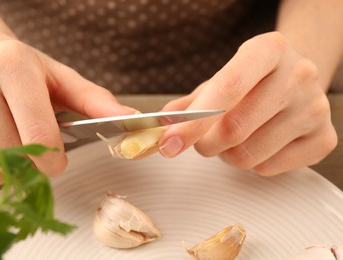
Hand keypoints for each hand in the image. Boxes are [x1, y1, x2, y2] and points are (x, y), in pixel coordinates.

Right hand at [0, 34, 134, 184]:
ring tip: (8, 137)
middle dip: (31, 162)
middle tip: (32, 144)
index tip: (57, 159)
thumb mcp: (59, 77)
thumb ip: (94, 100)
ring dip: (6, 165)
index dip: (54, 161)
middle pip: (14, 158)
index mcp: (12, 66)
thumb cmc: (19, 66)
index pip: (39, 138)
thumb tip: (129, 119)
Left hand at [159, 32, 336, 174]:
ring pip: (247, 155)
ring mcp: (315, 108)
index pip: (226, 88)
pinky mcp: (323, 139)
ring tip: (233, 139)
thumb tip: (161, 128)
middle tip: (203, 139)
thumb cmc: (251, 80)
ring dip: (227, 155)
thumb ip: (188, 103)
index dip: (191, 122)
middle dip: (205, 144)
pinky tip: (257, 144)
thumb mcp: (219, 79)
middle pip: (234, 130)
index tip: (168, 143)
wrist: (295, 77)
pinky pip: (268, 168)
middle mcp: (298, 75)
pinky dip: (252, 163)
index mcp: (268, 50)